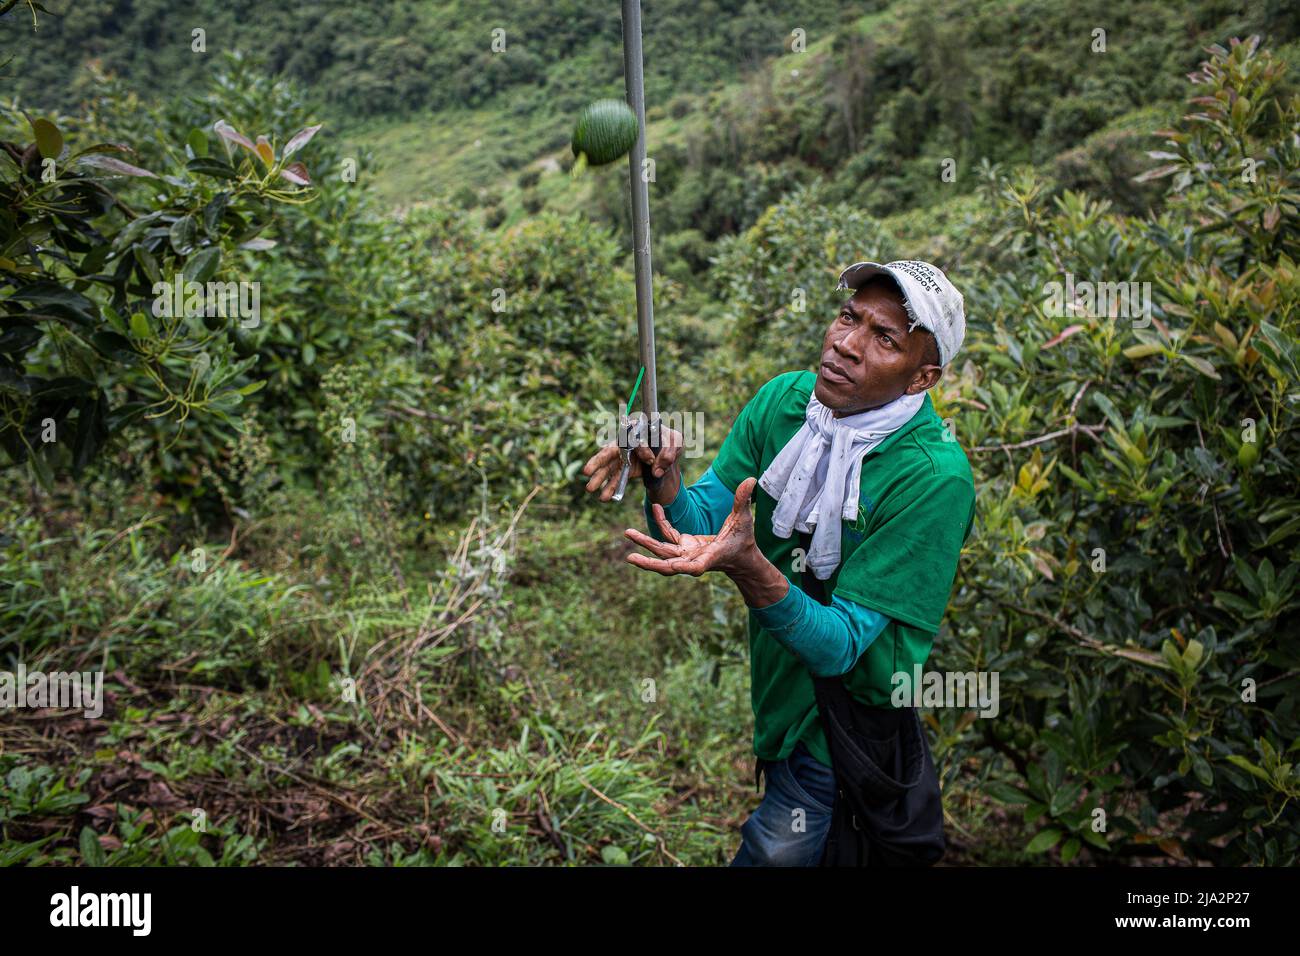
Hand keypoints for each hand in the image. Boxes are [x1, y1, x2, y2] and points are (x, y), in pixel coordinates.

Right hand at [580, 424, 682, 501]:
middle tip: (586, 471)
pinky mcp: (626, 469)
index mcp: (637, 430)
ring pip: (608, 467)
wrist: (667, 454)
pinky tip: (605, 498)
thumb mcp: (676, 442)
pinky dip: (611, 488)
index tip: (651, 460)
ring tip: (589, 489)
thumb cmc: (670, 442)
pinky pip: (617, 479)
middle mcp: (626, 443)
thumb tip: (657, 470)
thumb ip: (669, 452)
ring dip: (599, 478)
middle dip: (598, 462)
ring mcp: (624, 457)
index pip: (634, 439)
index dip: (642, 450)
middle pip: (609, 451)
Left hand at [623, 477, 759, 575]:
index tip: (674, 567)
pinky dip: (660, 523)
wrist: (739, 556)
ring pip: (661, 551)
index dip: (683, 567)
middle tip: (631, 557)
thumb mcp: (744, 520)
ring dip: (644, 543)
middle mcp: (693, 559)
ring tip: (628, 532)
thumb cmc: (743, 540)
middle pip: (667, 563)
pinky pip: (667, 536)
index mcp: (708, 559)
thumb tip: (750, 480)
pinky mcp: (683, 547)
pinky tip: (655, 508)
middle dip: (649, 562)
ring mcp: (686, 554)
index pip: (694, 567)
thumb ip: (743, 501)